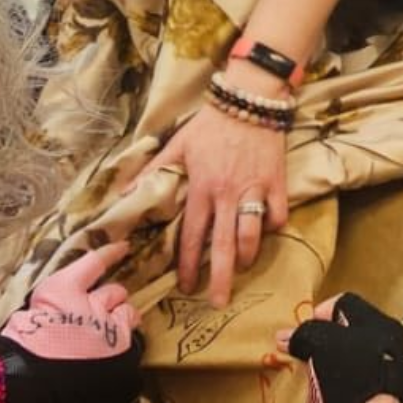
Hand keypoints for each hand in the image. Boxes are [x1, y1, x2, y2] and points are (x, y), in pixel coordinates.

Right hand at [0, 240, 145, 402]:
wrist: (27, 387)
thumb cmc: (20, 354)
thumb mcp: (27, 318)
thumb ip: (53, 307)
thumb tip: (61, 311)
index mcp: (62, 290)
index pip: (93, 263)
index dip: (110, 253)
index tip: (123, 247)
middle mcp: (91, 304)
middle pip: (115, 291)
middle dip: (110, 300)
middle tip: (101, 313)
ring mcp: (110, 329)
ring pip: (129, 313)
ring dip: (122, 319)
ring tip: (112, 333)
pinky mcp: (120, 352)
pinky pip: (133, 342)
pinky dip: (124, 347)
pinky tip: (118, 354)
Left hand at [129, 99, 289, 306]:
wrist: (249, 99)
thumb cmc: (210, 124)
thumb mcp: (177, 145)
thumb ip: (153, 171)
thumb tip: (124, 193)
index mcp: (201, 189)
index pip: (193, 236)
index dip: (189, 265)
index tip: (186, 286)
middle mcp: (227, 195)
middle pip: (224, 246)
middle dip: (221, 279)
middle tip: (218, 303)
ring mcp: (254, 190)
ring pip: (252, 235)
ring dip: (247, 257)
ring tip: (242, 267)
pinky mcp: (276, 183)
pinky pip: (277, 215)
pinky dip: (272, 227)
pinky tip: (266, 231)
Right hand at [275, 293, 402, 402]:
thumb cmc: (348, 371)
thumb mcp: (319, 342)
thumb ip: (303, 334)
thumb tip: (283, 337)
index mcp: (379, 323)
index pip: (345, 304)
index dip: (320, 312)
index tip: (303, 329)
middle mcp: (388, 343)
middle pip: (349, 331)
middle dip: (324, 339)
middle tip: (305, 350)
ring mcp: (386, 372)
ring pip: (352, 357)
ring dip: (330, 362)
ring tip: (311, 372)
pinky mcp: (380, 397)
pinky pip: (354, 380)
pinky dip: (337, 382)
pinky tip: (324, 390)